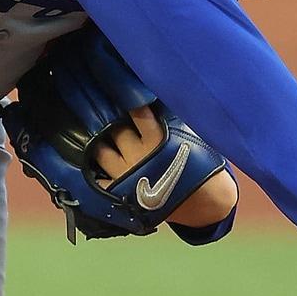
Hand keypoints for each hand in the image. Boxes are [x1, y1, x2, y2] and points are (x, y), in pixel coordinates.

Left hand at [91, 105, 237, 227]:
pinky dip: (95, 172)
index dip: (130, 101)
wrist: (204, 204)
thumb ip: (177, 118)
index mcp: (156, 140)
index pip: (137, 112)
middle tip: (108, 112)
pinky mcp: (119, 193)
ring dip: (100, 142)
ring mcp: (125, 175)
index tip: (123, 91)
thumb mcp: (195, 136)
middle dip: (113, 121)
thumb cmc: (203, 168)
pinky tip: (92, 163)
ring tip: (98, 135)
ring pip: (102, 152)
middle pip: (116, 130)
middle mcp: (137, 156)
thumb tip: (165, 97)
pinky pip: (99, 181)